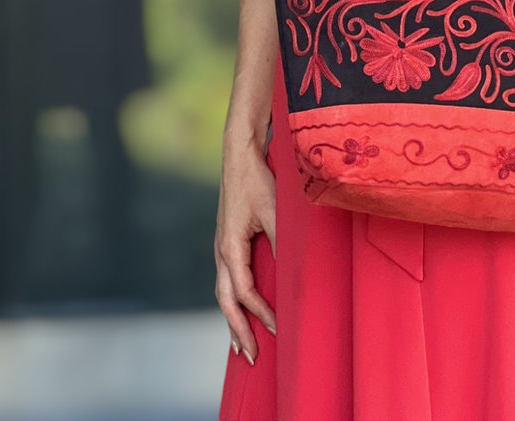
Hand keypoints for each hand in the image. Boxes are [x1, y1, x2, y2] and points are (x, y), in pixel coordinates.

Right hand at [214, 138, 276, 364]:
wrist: (239, 155)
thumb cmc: (258, 180)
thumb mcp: (275, 210)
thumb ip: (282, 242)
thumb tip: (293, 274)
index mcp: (230, 247)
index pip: (245, 292)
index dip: (261, 313)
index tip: (279, 328)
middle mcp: (221, 251)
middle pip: (227, 301)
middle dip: (238, 331)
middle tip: (251, 359)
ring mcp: (222, 247)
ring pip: (223, 293)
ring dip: (232, 320)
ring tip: (241, 347)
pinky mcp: (227, 242)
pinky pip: (227, 280)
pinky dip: (233, 302)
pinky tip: (240, 311)